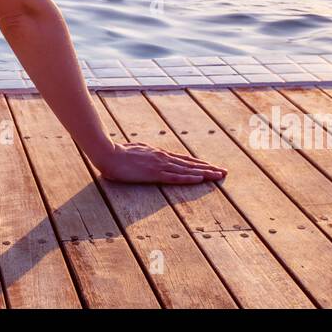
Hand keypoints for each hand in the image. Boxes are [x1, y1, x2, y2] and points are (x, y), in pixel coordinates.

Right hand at [95, 142, 225, 183]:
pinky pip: (176, 177)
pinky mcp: (154, 173)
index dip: (198, 164)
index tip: (211, 167)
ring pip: (187, 170)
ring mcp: (160, 165)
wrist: (107, 153)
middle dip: (208, 168)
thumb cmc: (117, 154)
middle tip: (224, 172)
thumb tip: (148, 155)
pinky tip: (200, 179)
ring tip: (219, 176)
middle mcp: (163, 158)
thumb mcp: (135, 152)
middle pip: (190, 164)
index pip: (184, 160)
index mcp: (159, 154)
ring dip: (205, 173)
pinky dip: (189, 178)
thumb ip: (144, 154)